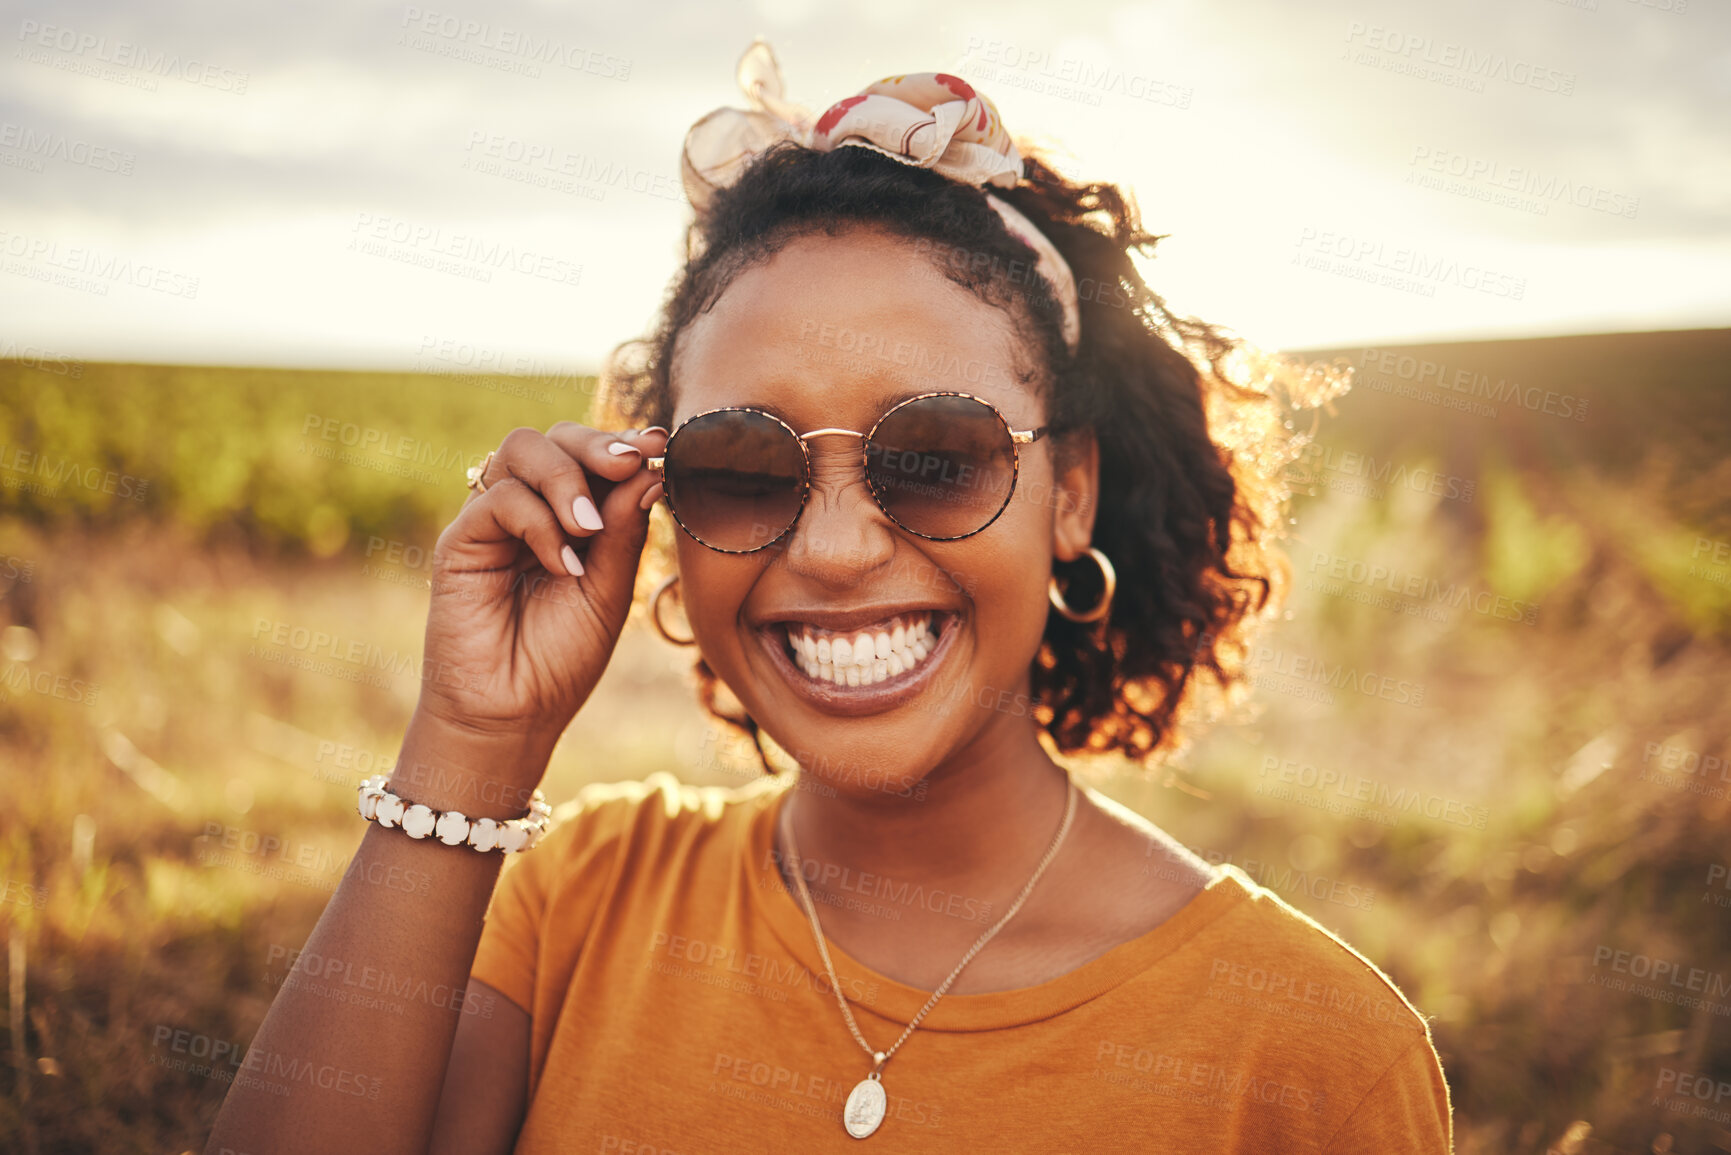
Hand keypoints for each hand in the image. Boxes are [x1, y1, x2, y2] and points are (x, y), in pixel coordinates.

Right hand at [412, 422, 668, 787]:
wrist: (513, 715)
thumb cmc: (561, 659)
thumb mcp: (609, 590)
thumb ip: (624, 530)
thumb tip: (649, 468)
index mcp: (567, 517)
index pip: (589, 454)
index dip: (622, 442)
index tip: (659, 444)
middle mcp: (527, 510)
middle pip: (553, 436)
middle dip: (597, 444)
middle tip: (629, 465)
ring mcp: (492, 522)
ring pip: (520, 449)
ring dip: (566, 478)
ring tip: (590, 529)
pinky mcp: (461, 542)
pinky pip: (499, 498)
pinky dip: (539, 523)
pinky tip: (561, 566)